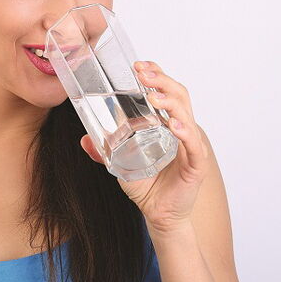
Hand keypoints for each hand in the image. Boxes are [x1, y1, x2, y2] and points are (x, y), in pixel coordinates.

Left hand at [80, 60, 208, 233]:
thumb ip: (104, 151)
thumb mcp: (121, 165)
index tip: (138, 65)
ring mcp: (191, 146)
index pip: (167, 91)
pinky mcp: (196, 165)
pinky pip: (193, 145)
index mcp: (168, 124)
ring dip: (170, 102)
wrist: (160, 216)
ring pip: (186, 115)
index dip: (156, 75)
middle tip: (142, 74)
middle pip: (179, 96)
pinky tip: (172, 125)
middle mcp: (182, 130)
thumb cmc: (147, 187)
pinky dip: (184, 132)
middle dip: (162, 81)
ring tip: (153, 96)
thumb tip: (85, 139)